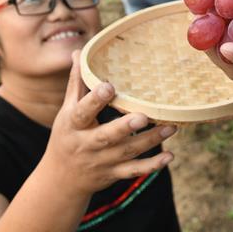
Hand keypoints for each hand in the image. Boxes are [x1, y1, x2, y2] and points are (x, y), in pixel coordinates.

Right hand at [41, 51, 175, 197]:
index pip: (82, 112)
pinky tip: (170, 156)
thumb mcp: (66, 111)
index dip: (94, 101)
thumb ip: (76, 83)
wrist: (61, 179)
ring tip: (171, 127)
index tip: (108, 86)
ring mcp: (101, 161)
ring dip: (150, 140)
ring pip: (127, 152)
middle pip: (107, 136)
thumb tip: (79, 52)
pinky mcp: (114, 173)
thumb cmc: (67, 135)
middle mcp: (87, 144)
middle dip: (124, 128)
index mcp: (73, 125)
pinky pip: (134, 171)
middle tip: (143, 116)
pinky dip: (152, 166)